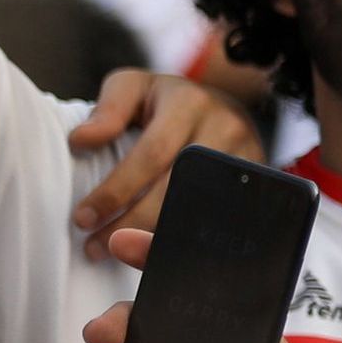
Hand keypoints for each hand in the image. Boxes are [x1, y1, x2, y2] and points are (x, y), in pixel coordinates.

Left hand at [63, 69, 256, 259]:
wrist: (225, 106)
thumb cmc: (167, 102)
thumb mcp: (134, 88)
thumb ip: (107, 111)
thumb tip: (80, 141)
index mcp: (190, 103)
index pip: (152, 154)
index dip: (118, 190)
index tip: (83, 218)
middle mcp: (227, 129)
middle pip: (179, 188)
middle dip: (133, 223)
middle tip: (95, 246)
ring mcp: (250, 158)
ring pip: (205, 210)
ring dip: (159, 238)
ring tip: (123, 253)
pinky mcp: (261, 183)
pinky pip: (225, 220)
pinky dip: (191, 241)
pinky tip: (161, 254)